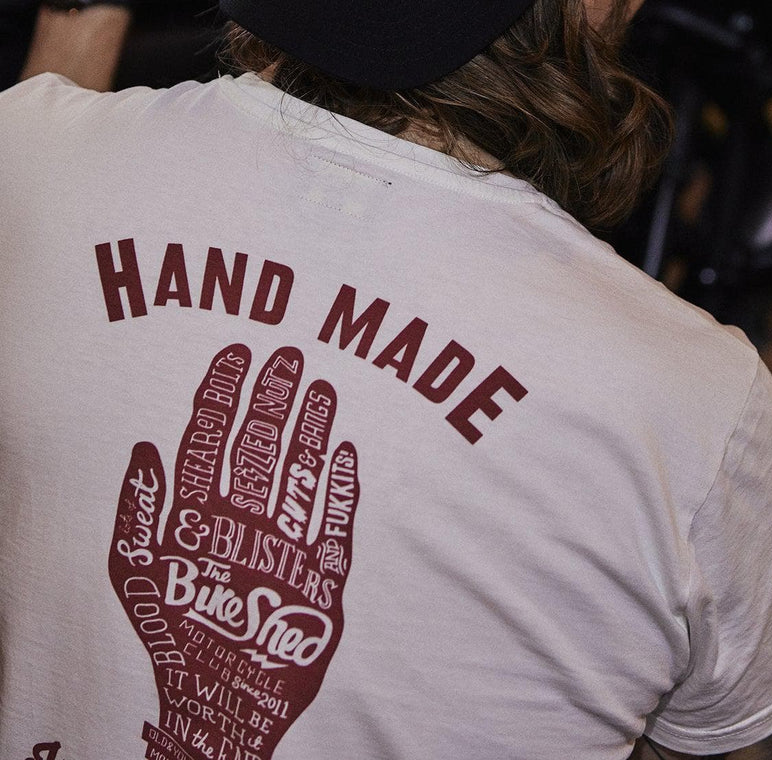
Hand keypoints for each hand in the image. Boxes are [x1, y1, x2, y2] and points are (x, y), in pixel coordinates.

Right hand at [109, 344, 359, 759]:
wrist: (222, 707)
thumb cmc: (177, 634)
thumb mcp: (133, 578)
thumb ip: (136, 512)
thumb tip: (146, 448)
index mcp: (196, 525)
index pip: (210, 443)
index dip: (223, 393)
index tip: (238, 352)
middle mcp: (243, 532)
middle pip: (259, 448)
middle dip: (273, 395)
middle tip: (290, 353)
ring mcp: (287, 555)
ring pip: (301, 476)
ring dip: (311, 427)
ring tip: (322, 386)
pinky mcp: (324, 582)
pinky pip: (338, 524)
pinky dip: (343, 486)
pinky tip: (350, 449)